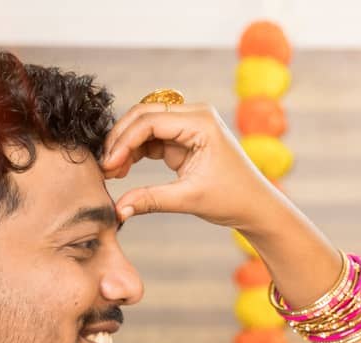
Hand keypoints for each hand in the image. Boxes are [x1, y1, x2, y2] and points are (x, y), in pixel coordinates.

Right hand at [100, 102, 288, 230]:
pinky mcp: (184, 138)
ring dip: (126, 146)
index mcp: (201, 121)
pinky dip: (136, 151)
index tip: (108, 165)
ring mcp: (189, 125)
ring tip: (112, 172)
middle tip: (104, 167)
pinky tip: (123, 168)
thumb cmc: (232, 199)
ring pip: (145, 126)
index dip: (124, 141)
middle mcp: (195, 115)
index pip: (150, 120)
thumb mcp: (189, 199)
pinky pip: (152, 138)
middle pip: (144, 116)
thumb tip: (118, 209)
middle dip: (121, 140)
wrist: (255, 207)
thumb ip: (151, 200)